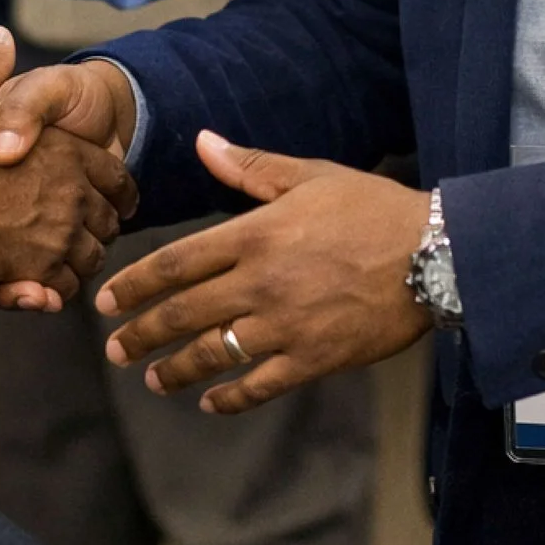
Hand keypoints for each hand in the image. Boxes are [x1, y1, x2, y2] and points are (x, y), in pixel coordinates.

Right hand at [0, 28, 134, 309]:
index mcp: (67, 152)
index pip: (116, 178)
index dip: (115, 191)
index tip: (110, 200)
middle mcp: (72, 194)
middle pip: (107, 223)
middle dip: (95, 230)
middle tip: (76, 233)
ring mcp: (58, 236)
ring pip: (88, 259)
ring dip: (76, 263)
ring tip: (53, 260)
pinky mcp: (37, 272)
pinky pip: (61, 289)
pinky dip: (53, 291)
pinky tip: (36, 286)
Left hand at [95, 130, 431, 412]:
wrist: (438, 255)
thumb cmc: (372, 209)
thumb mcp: (310, 176)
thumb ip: (250, 167)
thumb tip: (201, 142)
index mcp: (255, 235)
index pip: (176, 264)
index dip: (135, 285)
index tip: (106, 301)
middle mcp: (261, 283)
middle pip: (183, 314)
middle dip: (141, 334)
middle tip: (115, 349)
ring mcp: (286, 326)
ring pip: (213, 354)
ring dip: (175, 369)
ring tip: (152, 378)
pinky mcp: (314, 359)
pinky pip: (259, 385)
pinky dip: (229, 398)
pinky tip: (209, 402)